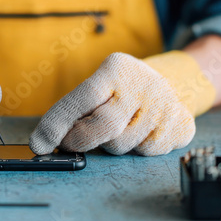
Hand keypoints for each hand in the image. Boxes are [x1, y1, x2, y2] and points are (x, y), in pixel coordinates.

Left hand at [29, 51, 215, 155]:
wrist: (172, 84)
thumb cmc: (121, 90)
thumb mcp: (100, 86)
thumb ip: (76, 109)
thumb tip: (45, 141)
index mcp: (115, 68)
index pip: (81, 98)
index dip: (57, 123)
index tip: (39, 143)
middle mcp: (143, 83)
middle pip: (103, 127)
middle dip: (80, 140)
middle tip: (69, 142)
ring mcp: (165, 105)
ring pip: (122, 145)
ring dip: (110, 145)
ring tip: (118, 127)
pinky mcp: (181, 125)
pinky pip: (146, 152)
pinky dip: (136, 149)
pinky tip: (140, 132)